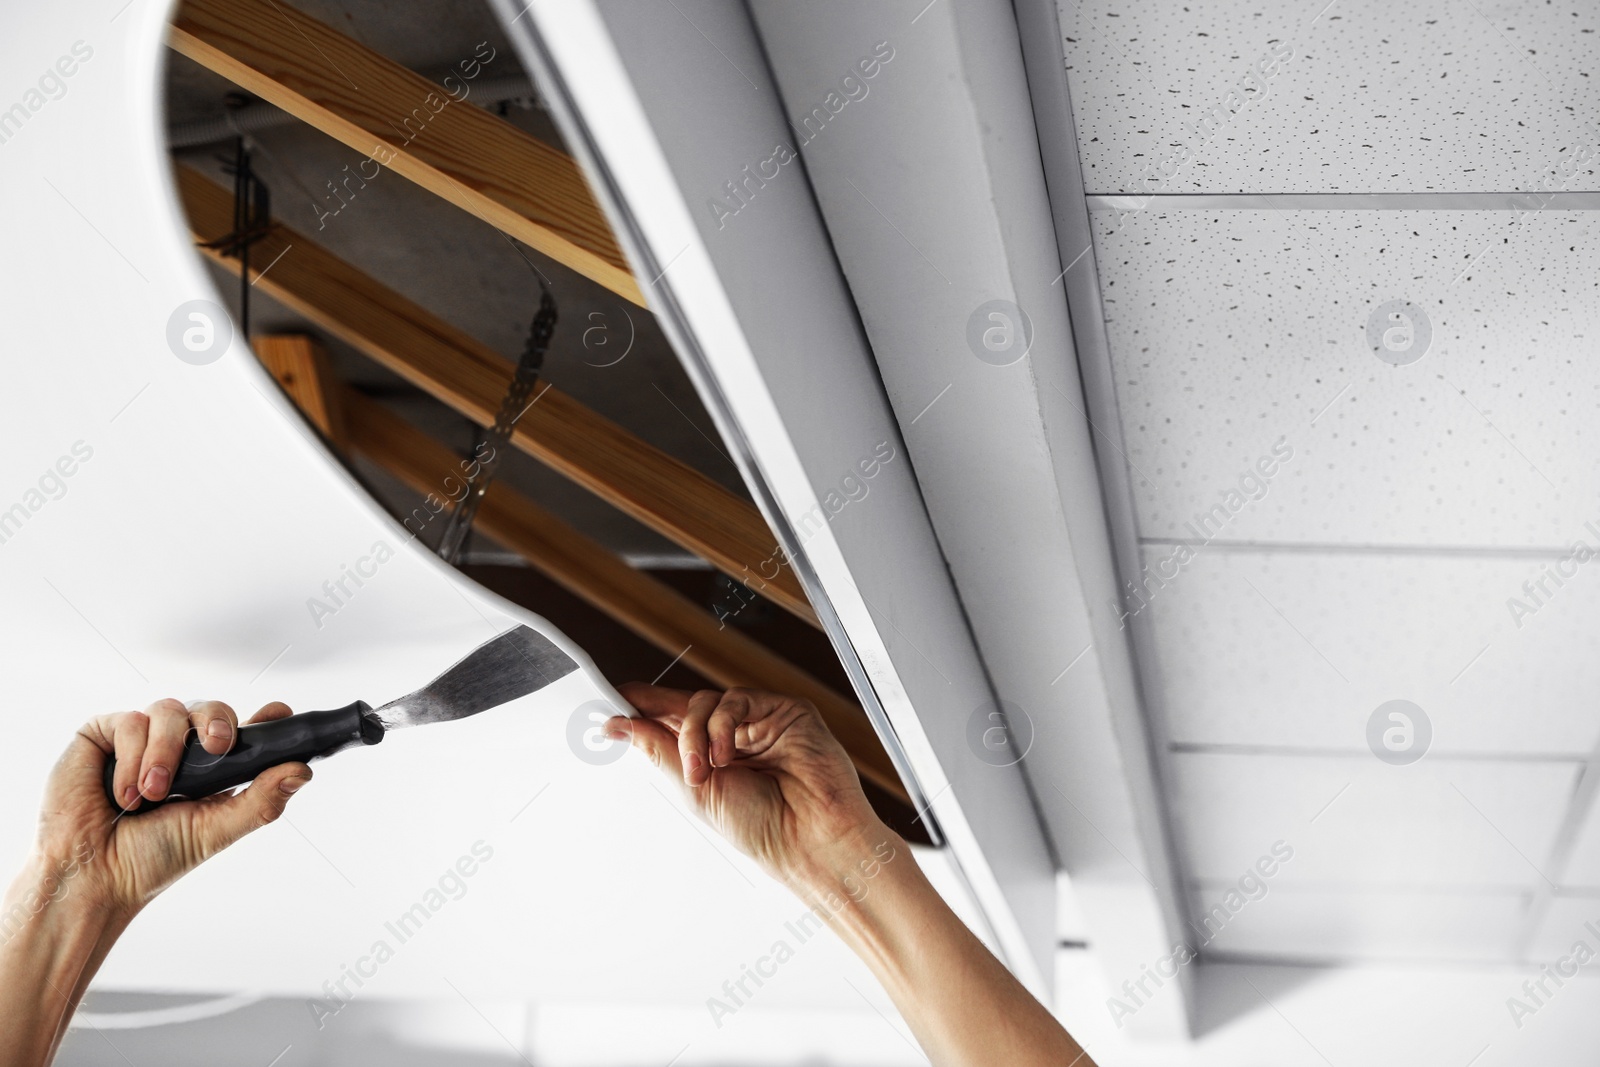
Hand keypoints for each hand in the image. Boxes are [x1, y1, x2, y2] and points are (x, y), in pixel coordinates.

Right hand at [34, 698, 311, 920]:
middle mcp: (180, 749)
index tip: (280, 714)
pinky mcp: (104, 735)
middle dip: (217, 722)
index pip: (244, 731)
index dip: (265, 719)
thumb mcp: (214, 830)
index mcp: (212, 769)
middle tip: (218, 746)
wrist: (92, 876)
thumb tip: (302, 771)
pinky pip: (131, 721)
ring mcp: (143, 739)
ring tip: (154, 795)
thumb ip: (259, 801)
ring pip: (170, 710)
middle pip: (212, 709)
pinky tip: (124, 794)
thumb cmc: (149, 858)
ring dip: (165, 753)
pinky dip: (131, 758)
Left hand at [608, 685, 887, 886]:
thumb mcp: (694, 791)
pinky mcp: (785, 710)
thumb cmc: (763, 828)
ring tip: (701, 770)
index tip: (608, 702)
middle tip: (624, 714)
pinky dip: (723, 725)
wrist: (809, 840)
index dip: (641, 708)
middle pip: (686, 705)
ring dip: (693, 734)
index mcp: (714, 758)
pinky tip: (727, 754)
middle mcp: (736, 737)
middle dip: (655, 713)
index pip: (673, 723)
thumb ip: (659, 750)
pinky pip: (738, 699)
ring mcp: (760, 721)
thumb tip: (621, 726)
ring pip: (707, 701)